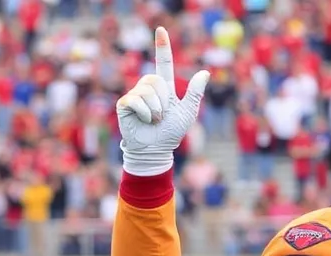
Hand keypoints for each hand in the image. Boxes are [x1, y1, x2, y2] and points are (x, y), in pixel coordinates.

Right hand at [116, 26, 208, 176]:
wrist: (155, 150)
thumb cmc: (171, 133)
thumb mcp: (187, 112)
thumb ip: (194, 92)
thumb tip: (205, 72)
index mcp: (164, 88)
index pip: (164, 63)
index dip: (162, 46)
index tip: (161, 29)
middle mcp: (148, 88)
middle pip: (155, 78)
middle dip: (162, 98)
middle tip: (162, 116)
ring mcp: (135, 95)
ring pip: (147, 89)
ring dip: (155, 108)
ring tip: (155, 120)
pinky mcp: (124, 104)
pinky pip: (136, 100)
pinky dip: (145, 112)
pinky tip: (145, 121)